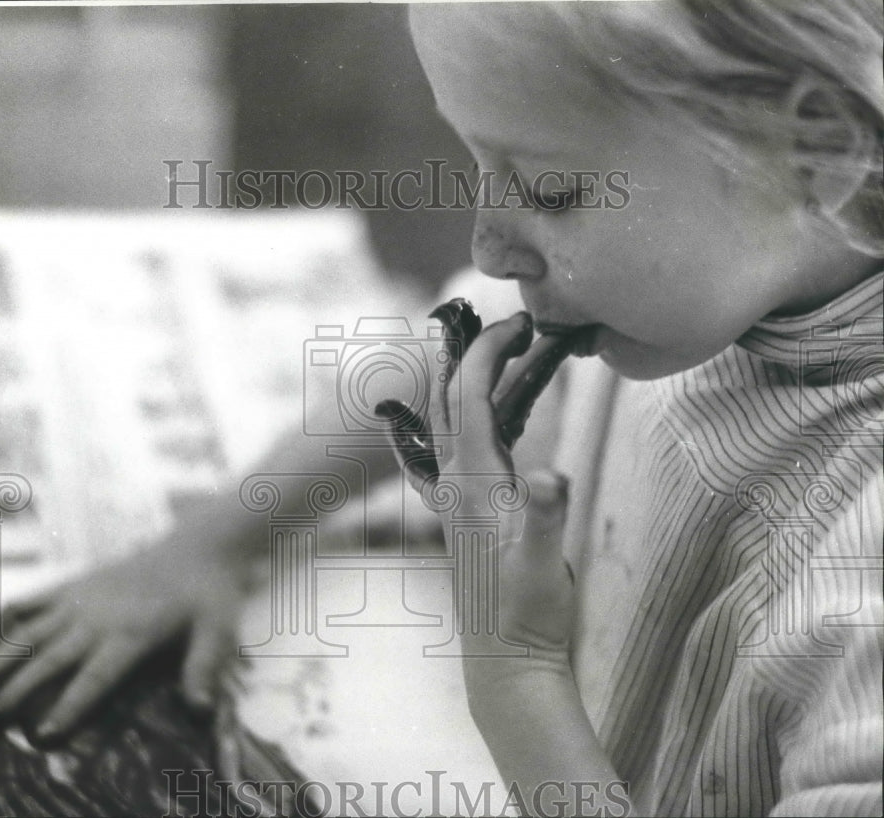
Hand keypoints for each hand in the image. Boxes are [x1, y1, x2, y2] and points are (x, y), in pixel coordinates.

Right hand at [0, 536, 243, 738]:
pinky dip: (13, 612)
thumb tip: (199, 710)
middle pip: (52, 657)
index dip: (69, 705)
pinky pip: (40, 598)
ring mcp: (85, 597)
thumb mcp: (218, 629)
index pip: (95, 677)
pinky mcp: (80, 583)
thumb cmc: (210, 593)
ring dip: (4, 655)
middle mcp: (99, 617)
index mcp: (132, 633)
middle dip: (18, 687)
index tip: (44, 732)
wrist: (198, 545)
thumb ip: (204, 667)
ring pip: (35, 630)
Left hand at [382, 309, 576, 666]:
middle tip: (517, 323)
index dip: (490, 351)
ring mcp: (459, 495)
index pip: (471, 397)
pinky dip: (481, 413)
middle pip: (456, 398)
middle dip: (480, 354)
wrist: (506, 657)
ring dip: (482, 380)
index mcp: (472, 481)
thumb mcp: (543, 563)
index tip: (520, 320)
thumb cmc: (526, 612)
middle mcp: (456, 481)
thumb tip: (552, 476)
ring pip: (460, 419)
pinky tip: (484, 409)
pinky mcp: (471, 509)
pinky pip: (468, 445)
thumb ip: (545, 516)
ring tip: (516, 350)